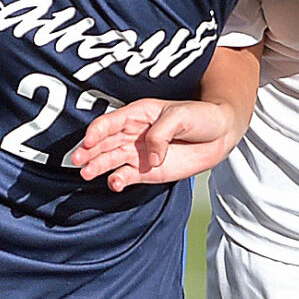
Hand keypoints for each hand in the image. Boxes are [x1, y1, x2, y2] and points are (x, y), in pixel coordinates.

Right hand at [67, 97, 241, 191]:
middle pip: (105, 143)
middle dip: (89, 151)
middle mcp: (133, 134)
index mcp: (138, 115)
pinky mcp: (147, 171)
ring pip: (111, 160)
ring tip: (86, 174)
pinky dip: (118, 180)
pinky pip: (127, 176)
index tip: (88, 142)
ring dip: (98, 166)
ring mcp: (139, 154)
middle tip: (78, 161)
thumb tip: (150, 158)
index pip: (110, 122)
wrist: (221, 134)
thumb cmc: (200, 117)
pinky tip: (114, 183)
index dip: (97, 132)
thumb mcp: (180, 116)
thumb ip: (161, 134)